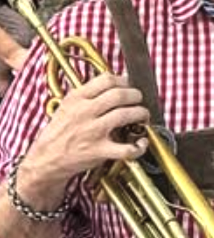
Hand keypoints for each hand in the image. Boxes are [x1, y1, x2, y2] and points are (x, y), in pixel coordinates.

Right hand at [22, 72, 150, 184]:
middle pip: (119, 95)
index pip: (106, 80)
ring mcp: (93, 131)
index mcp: (76, 99)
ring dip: (141, 114)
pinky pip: (127, 148)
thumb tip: (112, 83)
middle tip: (138, 100)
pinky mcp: (99, 150)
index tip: (128, 85)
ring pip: (126, 115)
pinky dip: (139, 146)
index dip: (123, 81)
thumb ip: (87, 95)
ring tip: (142, 116)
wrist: (47, 157)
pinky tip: (142, 142)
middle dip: (136, 96)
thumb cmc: (60, 132)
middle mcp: (84, 112)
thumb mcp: (67, 106)